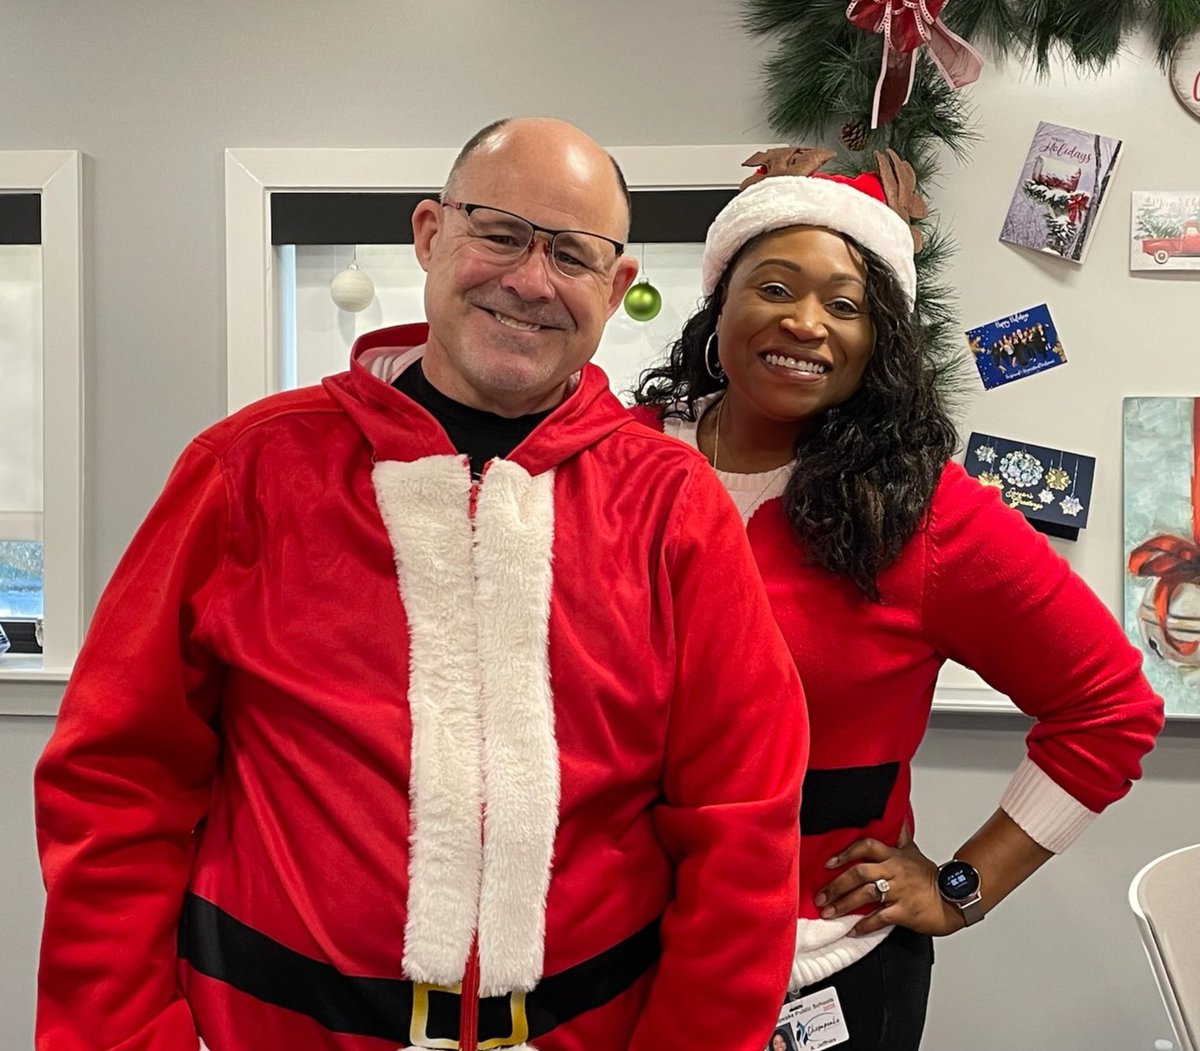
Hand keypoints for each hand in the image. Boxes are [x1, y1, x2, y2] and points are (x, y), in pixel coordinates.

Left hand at [813, 823, 965, 937]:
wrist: (953, 899)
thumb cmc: (931, 877)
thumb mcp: (914, 852)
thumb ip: (900, 837)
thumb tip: (897, 819)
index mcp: (894, 856)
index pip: (866, 847)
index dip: (846, 853)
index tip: (828, 863)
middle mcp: (894, 871)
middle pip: (859, 873)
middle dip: (836, 885)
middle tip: (820, 896)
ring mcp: (899, 891)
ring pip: (866, 895)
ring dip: (844, 905)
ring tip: (828, 913)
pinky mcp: (904, 911)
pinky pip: (879, 918)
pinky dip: (864, 925)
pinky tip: (852, 930)